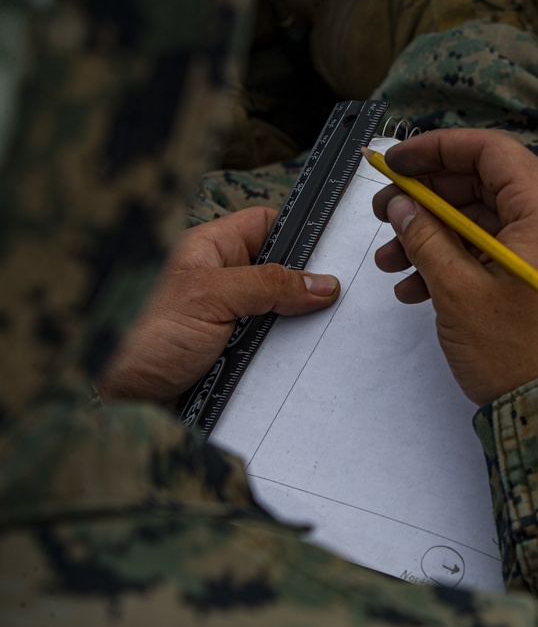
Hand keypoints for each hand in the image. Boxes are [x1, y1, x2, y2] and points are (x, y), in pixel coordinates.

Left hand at [96, 206, 340, 402]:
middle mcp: (218, 284)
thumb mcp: (210, 298)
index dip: (301, 233)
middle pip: (279, 277)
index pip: (267, 226)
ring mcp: (223, 324)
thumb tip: (323, 283)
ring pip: (277, 322)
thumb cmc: (136, 335)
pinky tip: (305, 371)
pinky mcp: (226, 362)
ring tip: (329, 340)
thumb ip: (269, 285)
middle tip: (344, 302)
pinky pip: (266, 359)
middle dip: (307, 292)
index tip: (339, 248)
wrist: (105, 400)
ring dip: (297, 335)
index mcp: (209, 251)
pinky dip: (284, 366)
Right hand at [373, 129, 537, 404]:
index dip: (437, 150)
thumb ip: (425, 238)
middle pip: (487, 188)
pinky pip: (503, 257)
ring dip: (438, 238)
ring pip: (489, 226)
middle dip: (430, 201)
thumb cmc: (520, 356)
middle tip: (384, 216)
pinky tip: (419, 291)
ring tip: (392, 265)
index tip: (396, 164)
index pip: (491, 152)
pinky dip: (463, 264)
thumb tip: (403, 206)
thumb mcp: (458, 292)